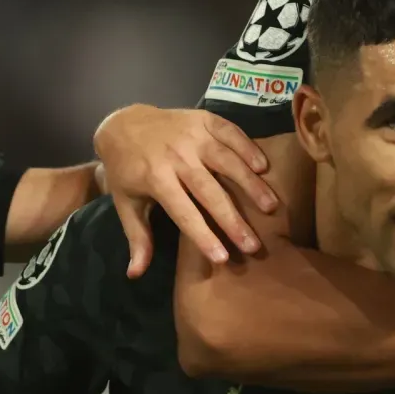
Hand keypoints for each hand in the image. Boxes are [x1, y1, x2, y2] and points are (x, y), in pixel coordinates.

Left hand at [95, 104, 278, 275]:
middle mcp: (176, 156)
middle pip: (209, 191)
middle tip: (253, 244)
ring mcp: (192, 135)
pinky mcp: (204, 119)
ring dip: (250, 184)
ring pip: (226, 160)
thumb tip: (135, 274)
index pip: (183, 212)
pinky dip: (247, 147)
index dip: (202, 235)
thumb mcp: (126, 203)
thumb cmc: (128, 170)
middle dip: (232, 219)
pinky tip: (263, 167)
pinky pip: (230, 132)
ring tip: (271, 207)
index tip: (222, 257)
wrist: (124, 124)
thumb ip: (137, 237)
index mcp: (155, 178)